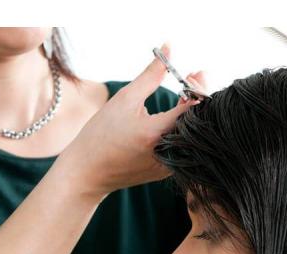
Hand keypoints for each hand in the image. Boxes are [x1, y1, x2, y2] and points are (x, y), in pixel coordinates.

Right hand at [63, 42, 200, 199]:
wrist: (88, 172)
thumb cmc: (101, 134)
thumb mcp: (125, 99)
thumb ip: (151, 75)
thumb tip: (168, 49)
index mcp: (157, 134)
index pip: (193, 107)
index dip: (197, 88)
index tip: (194, 74)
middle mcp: (168, 153)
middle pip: (197, 121)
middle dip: (198, 97)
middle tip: (195, 77)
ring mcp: (170, 165)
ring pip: (191, 134)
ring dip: (191, 112)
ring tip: (186, 92)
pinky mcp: (167, 172)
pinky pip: (183, 145)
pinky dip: (182, 127)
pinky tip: (177, 113)